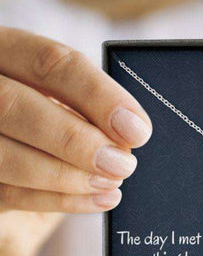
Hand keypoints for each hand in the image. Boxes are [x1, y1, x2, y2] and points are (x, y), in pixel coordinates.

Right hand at [0, 27, 151, 255]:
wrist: (20, 179)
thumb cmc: (52, 131)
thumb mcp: (70, 107)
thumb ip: (90, 110)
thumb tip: (131, 131)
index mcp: (8, 55)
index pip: (50, 62)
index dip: (99, 96)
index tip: (137, 129)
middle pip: (14, 105)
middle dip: (76, 140)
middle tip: (123, 164)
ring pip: (5, 154)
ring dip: (67, 174)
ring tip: (110, 182)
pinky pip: (7, 193)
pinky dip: (59, 200)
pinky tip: (97, 199)